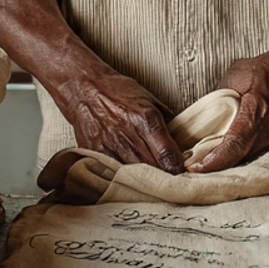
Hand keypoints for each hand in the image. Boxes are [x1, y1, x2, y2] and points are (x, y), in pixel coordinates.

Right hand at [55, 71, 184, 172]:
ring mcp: (110, 147)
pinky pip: (116, 175)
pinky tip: (130, 173)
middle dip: (164, 175)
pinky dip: (125, 177)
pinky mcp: (96, 155)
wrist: (85, 89)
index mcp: (145, 120)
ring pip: (136, 177)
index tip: (181, 170)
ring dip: (145, 179)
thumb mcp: (150, 100)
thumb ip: (168, 123)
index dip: (178, 168)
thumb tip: (183, 145)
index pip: (168, 157)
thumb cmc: (119, 91)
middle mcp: (128, 136)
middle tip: (169, 175)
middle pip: (154, 171)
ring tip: (150, 176)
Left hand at [186, 42, 268, 174]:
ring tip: (211, 164)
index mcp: (257, 115)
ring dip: (233, 163)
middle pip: (240, 160)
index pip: (232, 147)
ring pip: (252, 159)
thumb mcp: (238, 73)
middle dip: (217, 168)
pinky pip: (264, 153)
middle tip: (194, 169)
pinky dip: (248, 155)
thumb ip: (221, 95)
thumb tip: (207, 113)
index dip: (212, 161)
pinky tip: (235, 154)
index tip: (193, 167)